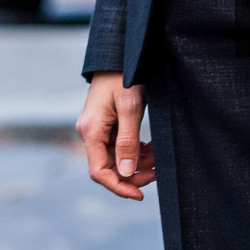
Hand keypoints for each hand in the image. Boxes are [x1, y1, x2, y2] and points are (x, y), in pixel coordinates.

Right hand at [77, 71, 154, 200]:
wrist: (119, 55)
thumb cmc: (124, 76)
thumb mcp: (130, 107)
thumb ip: (128, 141)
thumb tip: (127, 172)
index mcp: (91, 131)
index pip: (99, 172)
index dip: (119, 187)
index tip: (140, 194)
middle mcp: (90, 133)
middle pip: (109, 168)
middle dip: (134, 174)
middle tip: (159, 171)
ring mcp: (97, 130)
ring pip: (117, 158)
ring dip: (138, 162)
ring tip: (160, 158)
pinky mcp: (106, 126)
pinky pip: (119, 147)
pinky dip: (136, 151)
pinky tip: (152, 149)